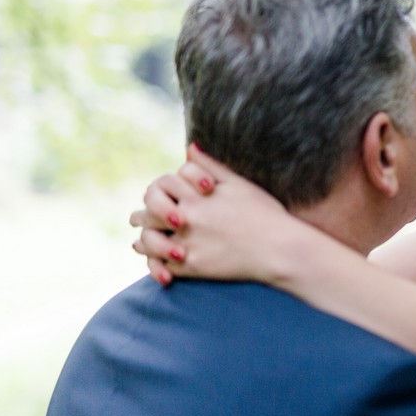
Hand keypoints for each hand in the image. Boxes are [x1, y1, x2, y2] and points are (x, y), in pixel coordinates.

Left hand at [130, 144, 292, 284]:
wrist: (279, 249)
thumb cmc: (264, 213)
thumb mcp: (239, 183)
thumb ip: (210, 165)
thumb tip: (189, 148)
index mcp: (196, 196)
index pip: (162, 184)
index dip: (162, 188)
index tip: (163, 193)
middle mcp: (187, 218)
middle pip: (148, 212)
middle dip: (142, 214)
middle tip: (136, 218)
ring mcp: (188, 243)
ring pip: (149, 241)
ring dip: (143, 241)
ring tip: (139, 242)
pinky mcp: (193, 267)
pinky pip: (162, 265)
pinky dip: (155, 264)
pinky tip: (155, 261)